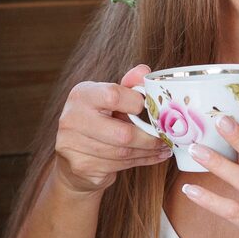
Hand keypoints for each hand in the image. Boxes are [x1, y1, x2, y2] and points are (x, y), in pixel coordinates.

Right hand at [52, 64, 171, 195]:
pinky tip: (152, 156)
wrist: (73, 157)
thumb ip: (127, 86)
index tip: (151, 109)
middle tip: (167, 138)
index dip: (137, 104)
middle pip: (122, 134)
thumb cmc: (97, 121)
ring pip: (122, 152)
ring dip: (148, 151)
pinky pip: (118, 166)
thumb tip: (144, 71)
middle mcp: (71, 118)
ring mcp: (72, 145)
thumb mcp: (109, 99)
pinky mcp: (81, 166)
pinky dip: (141, 161)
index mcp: (81, 95)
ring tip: (164, 147)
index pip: (113, 95)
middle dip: (149, 138)